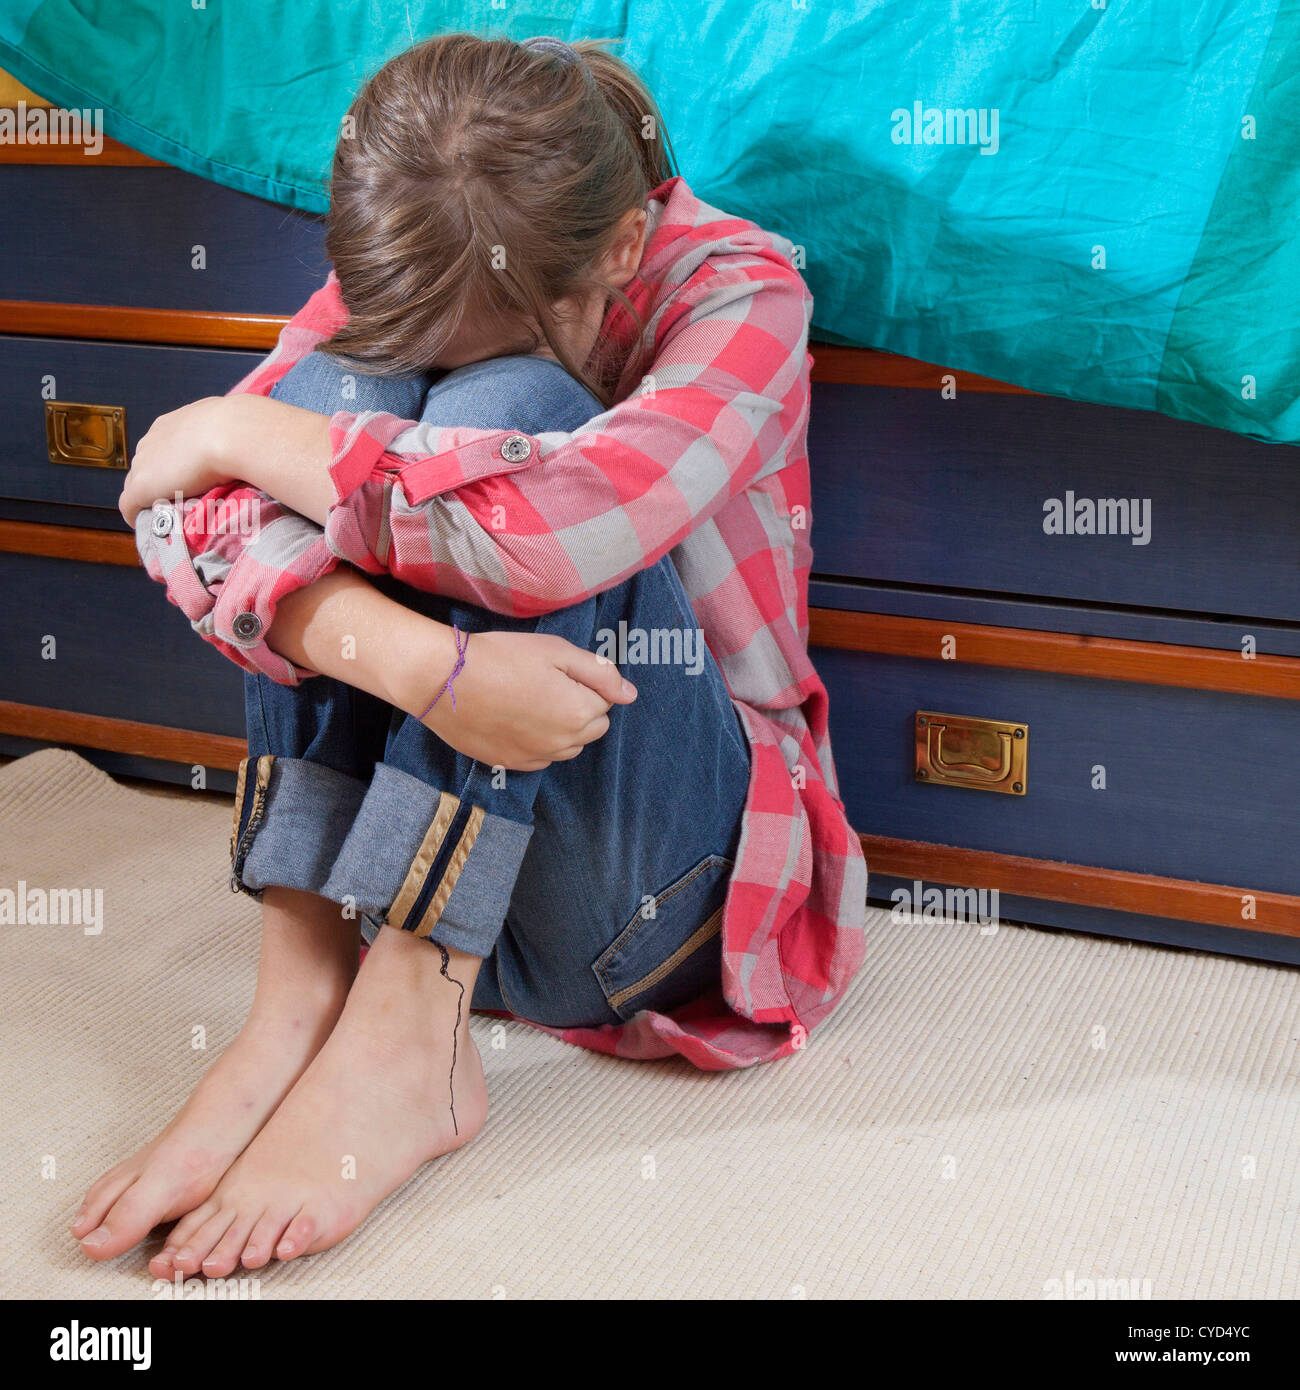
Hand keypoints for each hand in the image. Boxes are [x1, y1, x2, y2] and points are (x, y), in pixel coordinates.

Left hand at [119, 397, 234, 524]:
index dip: (173, 465)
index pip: (162, 447)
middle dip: (159, 481)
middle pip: (146, 465)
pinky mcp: (140, 487)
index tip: (187, 479)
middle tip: (180, 498)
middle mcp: (151, 440)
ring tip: (168, 513)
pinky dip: (135, 515)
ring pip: (136, 484)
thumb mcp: (230, 427)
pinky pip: (128, 505)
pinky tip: (145, 525)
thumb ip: (226, 436)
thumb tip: (242, 445)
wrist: (232, 435)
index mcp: (170, 424)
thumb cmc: (239, 430)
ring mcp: (143, 463)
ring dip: (150, 498)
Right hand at [405, 629, 636, 771]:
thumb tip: (630, 694)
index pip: (605, 701)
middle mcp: (563, 743)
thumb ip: (600, 673)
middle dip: (580, 707)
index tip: (558, 670)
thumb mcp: (556, 651)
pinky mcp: (510, 764)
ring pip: (568, 747)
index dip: (585, 682)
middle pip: (592, 728)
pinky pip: (540, 759)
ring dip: (562, 728)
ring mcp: (535, 758)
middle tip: (547, 683)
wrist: (443, 679)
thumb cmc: (501, 657)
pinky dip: (538, 742)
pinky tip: (516, 720)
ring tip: (531, 701)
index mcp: (579, 713)